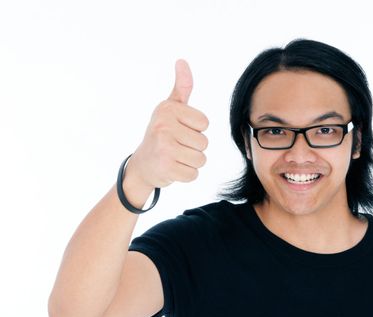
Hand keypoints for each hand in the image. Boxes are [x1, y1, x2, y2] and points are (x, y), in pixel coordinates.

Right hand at [126, 59, 208, 188]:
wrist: (142, 165)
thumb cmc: (161, 133)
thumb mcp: (170, 108)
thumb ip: (182, 87)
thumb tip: (182, 61)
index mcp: (168, 110)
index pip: (205, 124)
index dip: (196, 130)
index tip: (179, 130)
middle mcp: (164, 126)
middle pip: (204, 143)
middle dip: (193, 148)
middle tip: (175, 147)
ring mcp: (164, 147)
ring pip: (201, 159)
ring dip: (191, 162)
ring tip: (175, 157)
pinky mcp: (166, 168)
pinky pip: (194, 174)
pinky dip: (186, 175)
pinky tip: (172, 168)